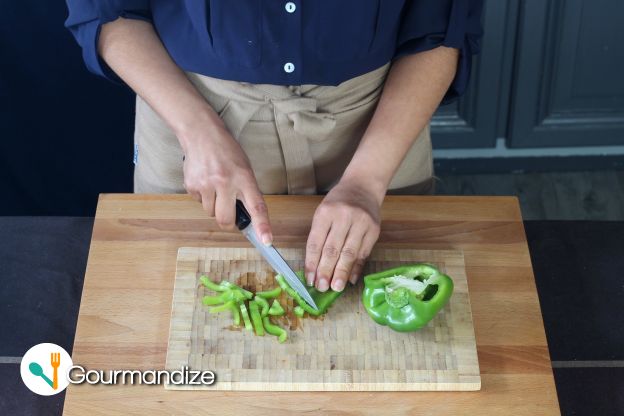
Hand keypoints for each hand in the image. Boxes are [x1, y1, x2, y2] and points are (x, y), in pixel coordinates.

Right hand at [180, 120, 271, 243]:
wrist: (201, 134)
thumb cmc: (227, 152)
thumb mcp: (244, 168)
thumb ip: (246, 191)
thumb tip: (247, 217)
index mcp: (244, 177)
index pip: (256, 206)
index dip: (262, 226)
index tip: (267, 241)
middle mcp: (225, 182)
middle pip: (226, 219)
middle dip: (228, 222)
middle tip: (229, 212)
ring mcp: (206, 184)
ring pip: (210, 213)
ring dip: (214, 206)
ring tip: (215, 186)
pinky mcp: (191, 185)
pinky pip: (198, 203)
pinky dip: (203, 197)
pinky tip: (205, 181)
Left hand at [305, 178, 383, 291]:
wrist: (363, 187)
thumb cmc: (338, 202)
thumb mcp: (323, 213)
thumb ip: (319, 237)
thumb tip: (315, 267)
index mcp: (326, 213)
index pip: (316, 242)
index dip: (312, 263)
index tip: (309, 279)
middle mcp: (344, 217)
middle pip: (333, 249)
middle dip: (326, 271)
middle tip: (321, 287)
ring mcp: (361, 223)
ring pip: (349, 253)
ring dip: (341, 273)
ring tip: (336, 287)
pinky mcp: (374, 230)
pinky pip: (364, 253)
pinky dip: (356, 268)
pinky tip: (350, 279)